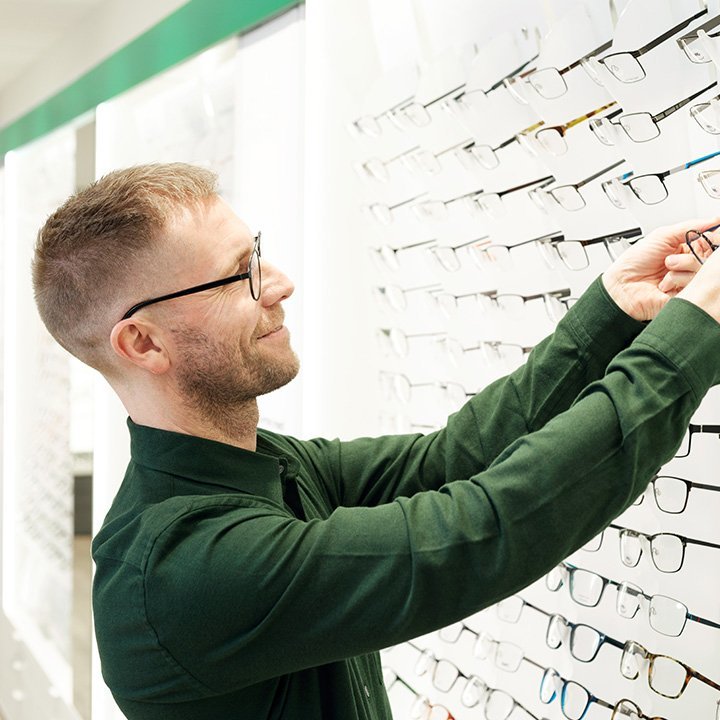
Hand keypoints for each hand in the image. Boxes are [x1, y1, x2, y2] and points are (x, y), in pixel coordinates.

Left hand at [602, 217, 719, 321]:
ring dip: (681, 266)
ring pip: (703, 269)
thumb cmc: (634, 262)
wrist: (621, 286)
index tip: (707, 237)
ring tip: (665, 269)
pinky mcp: (685, 295)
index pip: (710, 242)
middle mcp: (689, 264)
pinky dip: (676, 280)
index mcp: (685, 249)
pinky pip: (694, 285)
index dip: (711, 239)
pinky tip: (664, 284)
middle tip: (675, 255)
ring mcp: (687, 280)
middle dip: (692, 252)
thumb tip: (714, 219)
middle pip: (711, 256)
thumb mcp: (662, 236)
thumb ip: (690, 227)